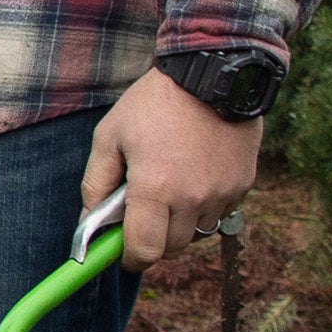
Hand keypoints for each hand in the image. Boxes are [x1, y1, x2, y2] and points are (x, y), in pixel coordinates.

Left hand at [80, 66, 260, 257]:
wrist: (211, 73)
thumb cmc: (153, 103)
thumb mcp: (109, 137)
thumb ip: (95, 185)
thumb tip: (89, 223)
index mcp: (154, 189)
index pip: (144, 252)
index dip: (130, 258)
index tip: (122, 253)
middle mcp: (192, 198)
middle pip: (171, 248)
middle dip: (153, 239)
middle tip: (143, 212)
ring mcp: (222, 193)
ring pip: (196, 233)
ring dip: (180, 223)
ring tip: (171, 187)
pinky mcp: (242, 185)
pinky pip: (220, 213)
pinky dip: (205, 206)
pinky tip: (196, 174)